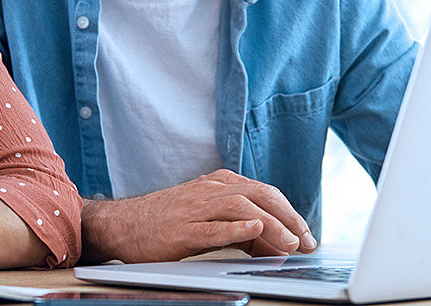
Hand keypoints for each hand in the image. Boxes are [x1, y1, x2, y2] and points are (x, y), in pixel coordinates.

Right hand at [82, 170, 315, 262]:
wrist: (122, 225)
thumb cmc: (167, 224)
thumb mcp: (209, 221)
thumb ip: (242, 230)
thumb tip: (277, 246)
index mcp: (220, 184)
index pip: (266, 193)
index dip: (291, 214)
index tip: (308, 236)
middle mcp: (211, 190)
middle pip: (260, 195)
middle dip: (289, 218)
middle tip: (307, 241)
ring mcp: (196, 207)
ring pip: (242, 208)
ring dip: (271, 224)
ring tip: (289, 242)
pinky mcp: (181, 229)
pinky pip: (212, 226)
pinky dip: (236, 227)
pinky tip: (253, 229)